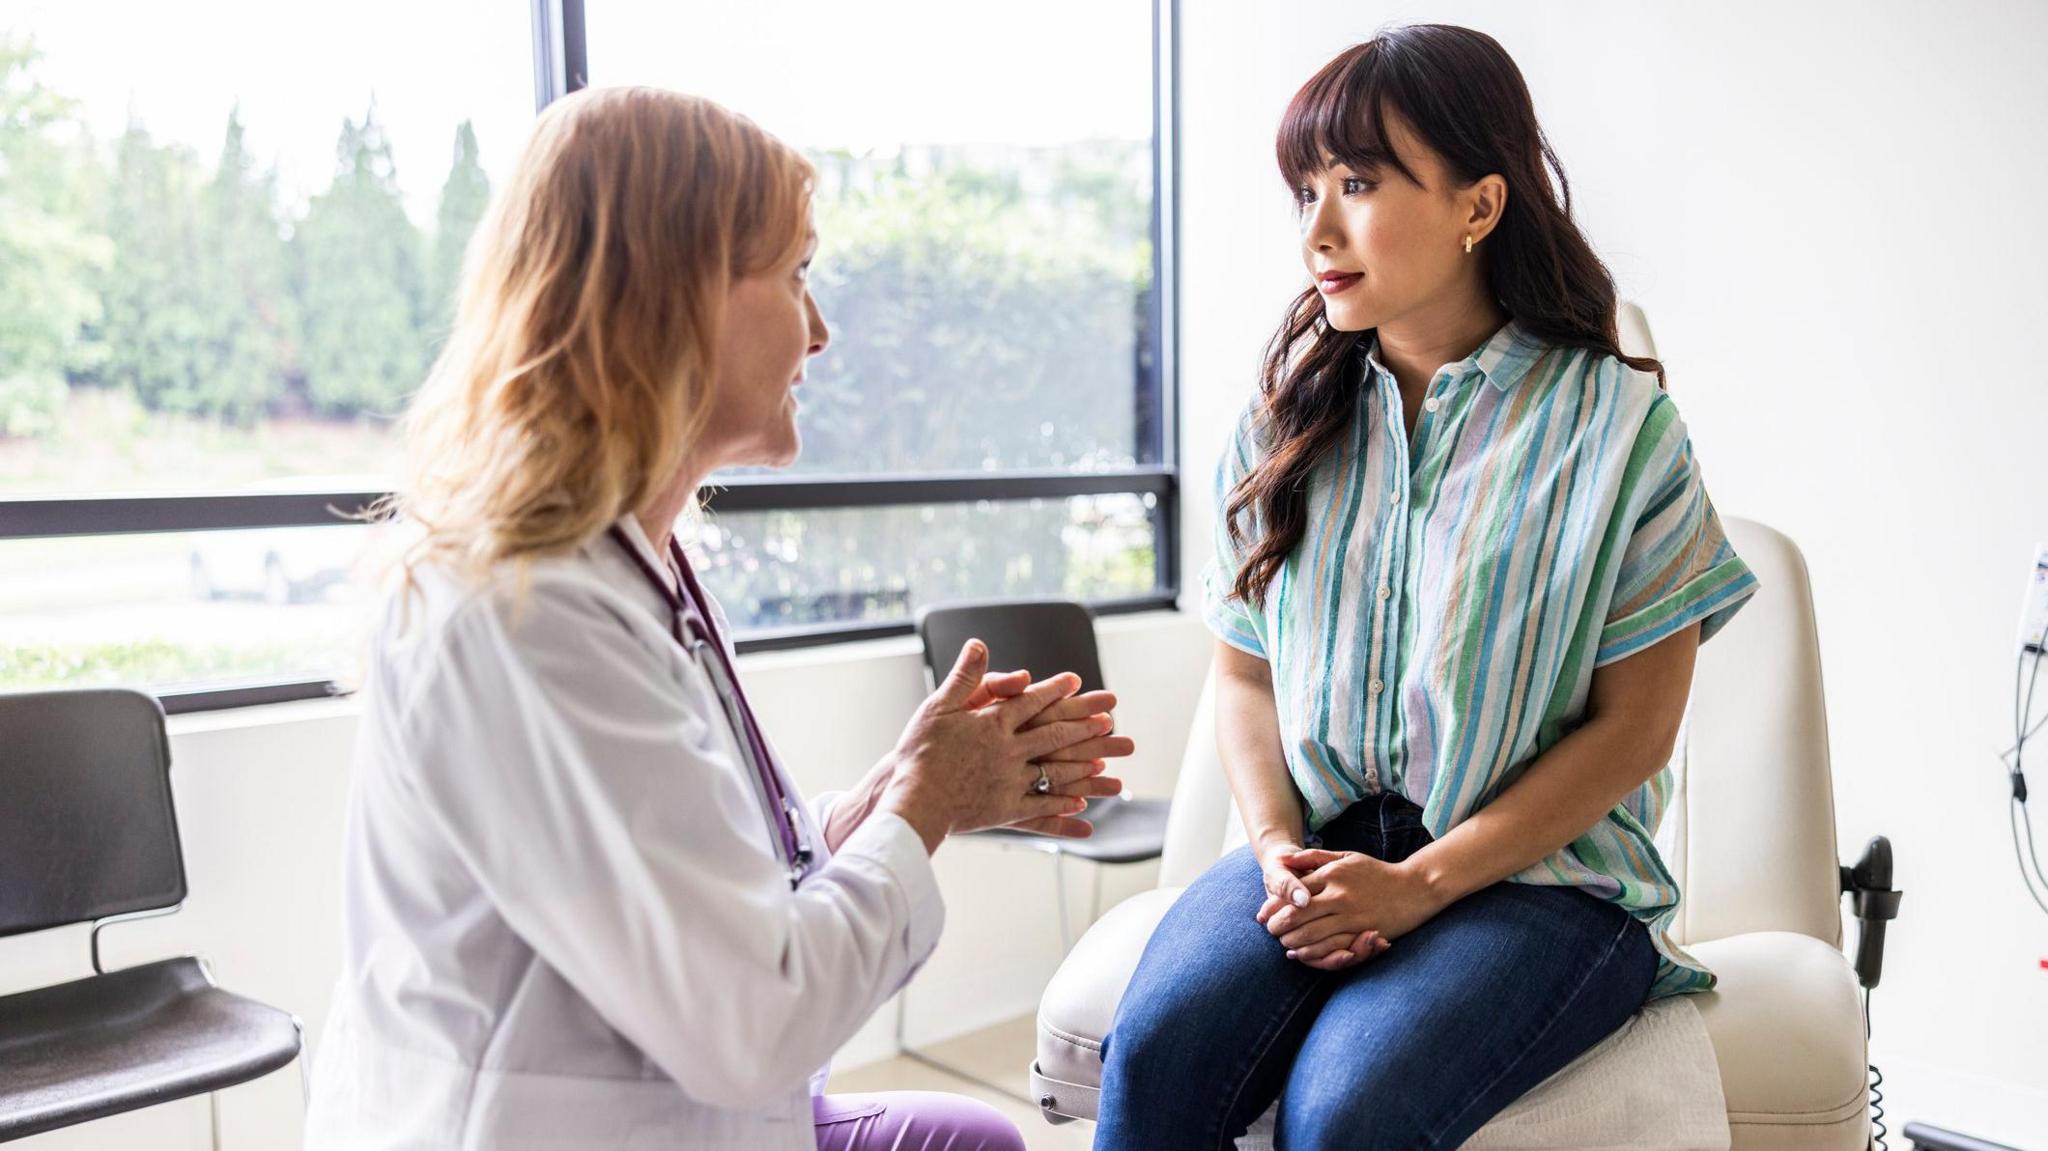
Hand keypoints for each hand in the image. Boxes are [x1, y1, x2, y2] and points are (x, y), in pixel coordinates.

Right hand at [882, 640, 1130, 850]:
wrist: (914, 798)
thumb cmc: (920, 752)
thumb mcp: (938, 705)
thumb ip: (965, 675)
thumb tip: (979, 643)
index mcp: (994, 723)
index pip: (1032, 701)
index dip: (1055, 690)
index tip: (1076, 682)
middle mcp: (1009, 750)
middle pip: (1052, 734)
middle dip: (1082, 726)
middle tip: (1107, 720)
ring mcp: (1010, 781)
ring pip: (1053, 770)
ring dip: (1080, 764)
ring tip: (1102, 760)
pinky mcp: (1005, 809)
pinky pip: (1040, 805)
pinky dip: (1061, 803)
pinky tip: (1078, 803)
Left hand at [1256, 849, 1445, 970]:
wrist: (1414, 888)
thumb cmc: (1375, 872)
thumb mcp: (1345, 858)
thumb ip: (1312, 858)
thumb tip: (1283, 859)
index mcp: (1332, 874)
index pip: (1293, 892)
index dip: (1274, 906)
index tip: (1264, 914)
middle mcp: (1339, 895)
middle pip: (1297, 915)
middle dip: (1278, 926)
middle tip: (1270, 931)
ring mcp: (1352, 916)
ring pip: (1311, 934)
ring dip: (1292, 942)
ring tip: (1283, 944)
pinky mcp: (1363, 933)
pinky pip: (1331, 947)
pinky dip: (1312, 953)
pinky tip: (1302, 954)